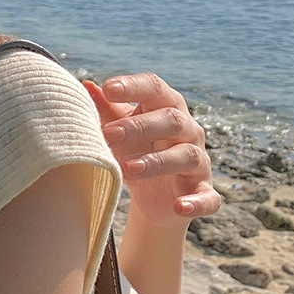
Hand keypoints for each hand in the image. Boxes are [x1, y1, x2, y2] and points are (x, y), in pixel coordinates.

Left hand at [82, 73, 220, 231]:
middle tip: (110, 134)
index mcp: (167, 107)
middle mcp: (188, 130)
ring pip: (186, 155)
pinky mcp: (204, 192)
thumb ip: (106, 110)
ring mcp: (199, 161)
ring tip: (128, 168)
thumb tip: (86, 87)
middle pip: (172, 120)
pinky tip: (179, 207)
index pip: (155, 88)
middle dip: (140, 126)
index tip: (108, 89)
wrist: (155, 197)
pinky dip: (196, 203)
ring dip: (157, 162)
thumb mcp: (120, 131)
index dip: (134, 86)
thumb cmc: (137, 150)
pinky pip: (207, 197)